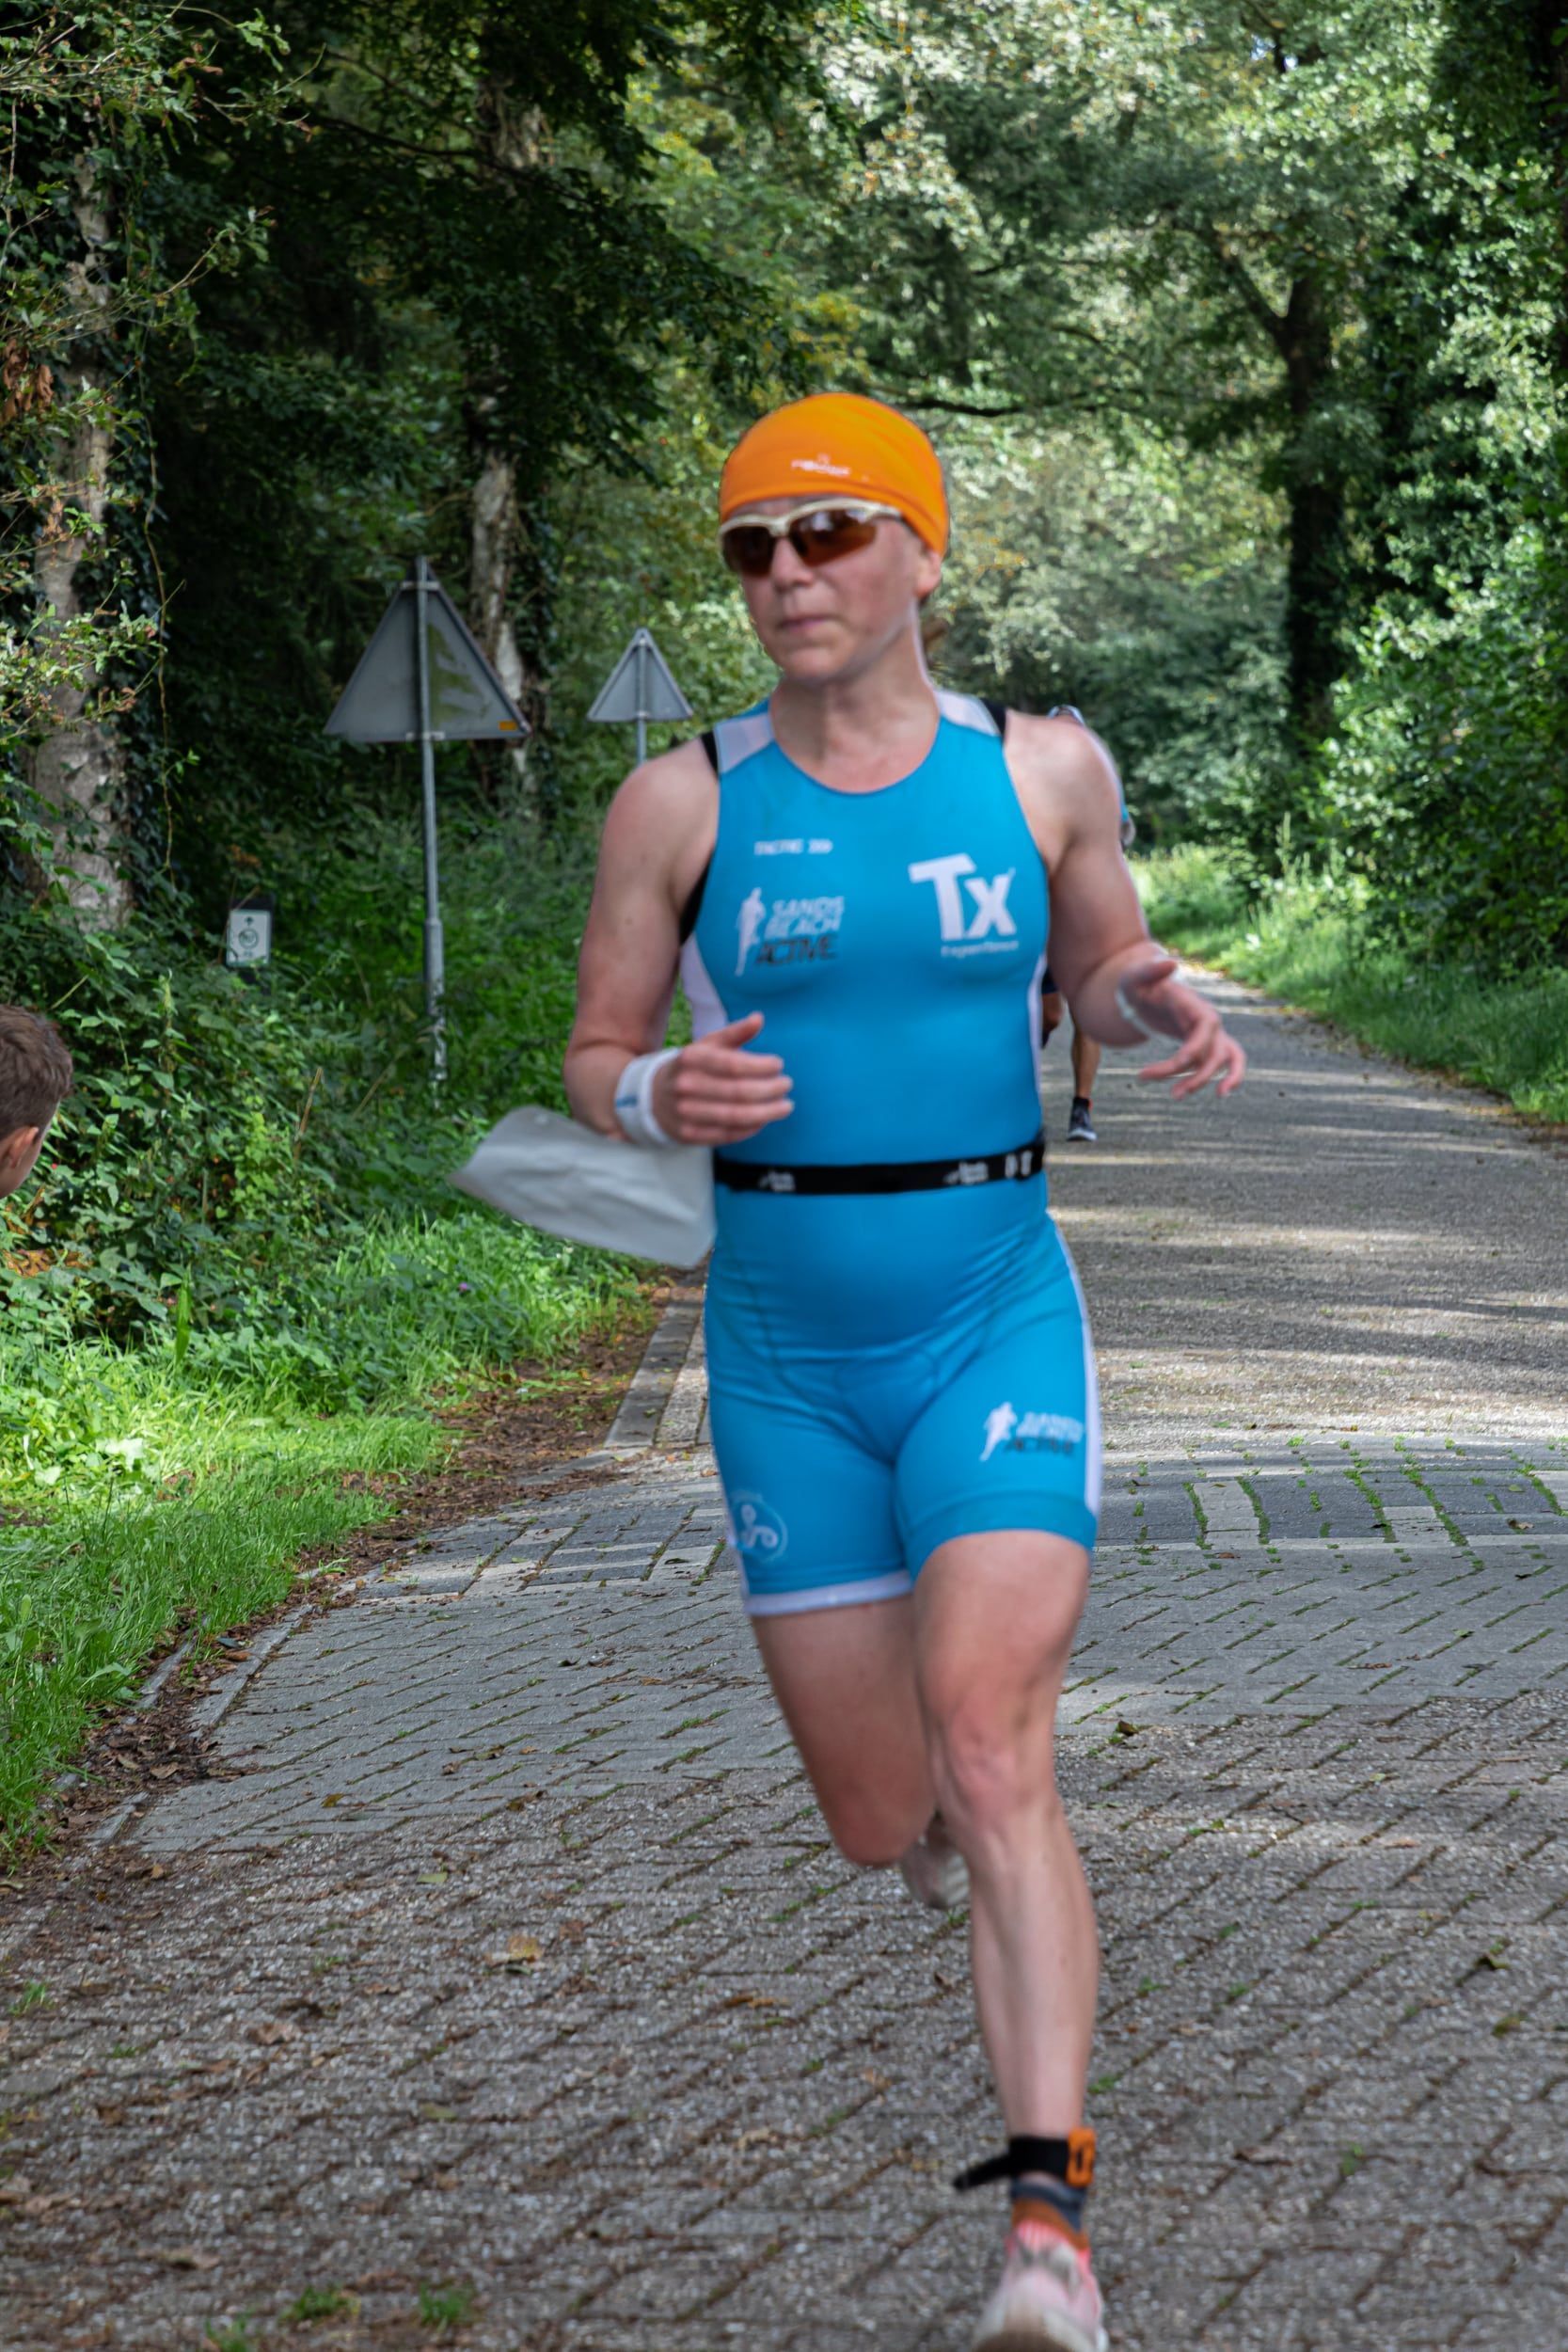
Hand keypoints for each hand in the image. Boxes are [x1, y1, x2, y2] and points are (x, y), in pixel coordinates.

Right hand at [652, 1013, 793, 1143]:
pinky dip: (750, 1128)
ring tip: (785, 1106)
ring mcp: (685, 1112)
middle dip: (769, 1090)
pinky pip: (727, 1134)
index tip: (779, 1065)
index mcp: (690, 1058)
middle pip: (737, 1092)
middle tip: (787, 1085)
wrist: (652, 1097)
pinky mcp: (689, 1134)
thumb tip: (758, 1019)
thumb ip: (734, 1033)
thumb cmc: (690, 1068)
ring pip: (735, 1117)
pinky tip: (764, 1120)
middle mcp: (685, 1085)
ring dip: (766, 1113)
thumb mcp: (706, 1045)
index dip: (761, 1066)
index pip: (733, 1064)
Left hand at [1120, 954, 1246, 1098]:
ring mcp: (1210, 1033)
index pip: (1201, 1037)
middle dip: (1197, 1077)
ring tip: (1178, 1096)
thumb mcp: (1136, 975)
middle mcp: (1210, 1021)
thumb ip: (1150, 970)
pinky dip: (1227, 1078)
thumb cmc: (1138, 982)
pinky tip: (1215, 1092)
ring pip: (1224, 1061)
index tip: (1156, 1070)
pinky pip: (1222, 1063)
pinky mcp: (1205, 1043)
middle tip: (1171, 1094)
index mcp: (1196, 1007)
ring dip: (1206, 1081)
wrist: (1144, 988)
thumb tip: (1170, 962)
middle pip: (1216, 1054)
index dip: (1185, 1057)